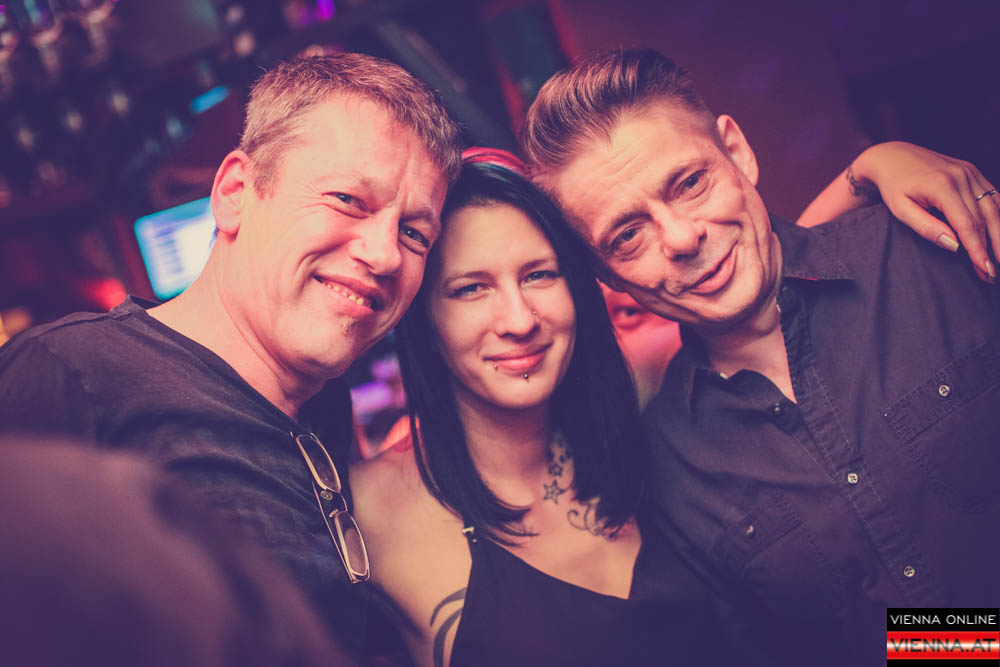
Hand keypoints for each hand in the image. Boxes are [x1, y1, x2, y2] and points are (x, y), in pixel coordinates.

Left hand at [851, 142, 998, 281]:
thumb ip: (927, 227)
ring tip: (997, 259)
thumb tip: (954, 246)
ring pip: (993, 208)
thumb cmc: (893, 186)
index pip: (967, 224)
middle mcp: (962, 176)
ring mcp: (970, 172)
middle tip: (992, 273)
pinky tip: (998, 235)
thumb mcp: (901, 210)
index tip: (985, 269)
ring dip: (998, 235)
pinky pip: (993, 196)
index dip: (978, 250)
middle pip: (985, 218)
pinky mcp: (973, 172)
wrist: (892, 156)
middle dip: (991, 248)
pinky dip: (998, 216)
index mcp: (942, 186)